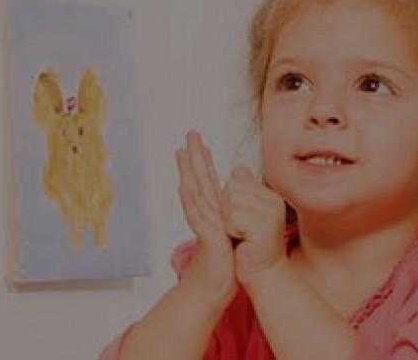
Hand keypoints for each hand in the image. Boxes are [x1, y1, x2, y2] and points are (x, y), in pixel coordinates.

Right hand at [176, 131, 236, 308]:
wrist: (217, 285)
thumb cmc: (225, 260)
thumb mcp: (233, 230)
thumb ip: (234, 212)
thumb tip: (236, 195)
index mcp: (214, 210)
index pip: (208, 180)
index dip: (205, 161)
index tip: (203, 142)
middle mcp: (205, 212)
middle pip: (197, 179)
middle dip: (194, 157)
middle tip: (190, 134)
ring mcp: (203, 222)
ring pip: (193, 191)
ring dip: (187, 171)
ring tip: (181, 152)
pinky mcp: (206, 234)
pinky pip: (196, 214)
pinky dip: (189, 199)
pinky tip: (184, 185)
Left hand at [223, 166, 286, 286]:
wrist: (263, 272)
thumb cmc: (250, 243)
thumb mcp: (244, 212)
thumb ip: (241, 190)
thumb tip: (238, 169)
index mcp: (270, 194)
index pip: (237, 178)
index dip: (229, 199)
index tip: (242, 217)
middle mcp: (274, 201)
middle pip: (231, 188)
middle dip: (226, 209)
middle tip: (241, 229)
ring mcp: (271, 213)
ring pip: (230, 202)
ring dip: (228, 222)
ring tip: (242, 235)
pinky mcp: (264, 228)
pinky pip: (233, 218)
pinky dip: (232, 231)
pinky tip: (244, 241)